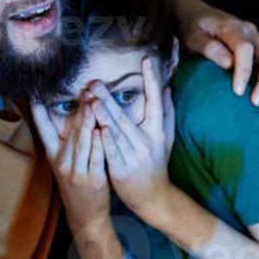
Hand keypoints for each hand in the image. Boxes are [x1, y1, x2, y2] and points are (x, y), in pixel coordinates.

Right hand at [31, 95, 110, 229]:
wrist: (86, 216)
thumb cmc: (77, 185)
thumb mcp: (65, 163)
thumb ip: (67, 141)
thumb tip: (69, 114)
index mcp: (54, 156)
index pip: (43, 130)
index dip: (38, 111)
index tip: (34, 93)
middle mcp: (63, 162)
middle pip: (69, 131)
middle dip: (77, 109)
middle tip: (83, 89)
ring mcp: (77, 172)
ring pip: (82, 142)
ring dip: (88, 121)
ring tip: (92, 103)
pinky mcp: (93, 180)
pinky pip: (96, 158)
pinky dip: (100, 143)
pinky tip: (103, 129)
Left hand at [88, 56, 174, 215]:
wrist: (154, 197)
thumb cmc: (157, 164)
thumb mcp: (166, 139)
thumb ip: (167, 113)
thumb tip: (167, 88)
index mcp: (157, 131)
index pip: (155, 101)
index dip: (152, 80)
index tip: (147, 60)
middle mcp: (146, 142)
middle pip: (127, 116)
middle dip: (110, 97)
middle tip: (95, 80)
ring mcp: (134, 156)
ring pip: (117, 132)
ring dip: (103, 114)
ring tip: (90, 98)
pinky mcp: (122, 170)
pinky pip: (112, 153)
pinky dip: (106, 141)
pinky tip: (99, 128)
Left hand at [177, 1, 258, 106]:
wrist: (197, 13)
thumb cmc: (192, 27)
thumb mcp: (192, 37)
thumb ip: (209, 48)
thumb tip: (228, 64)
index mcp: (230, 27)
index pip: (244, 48)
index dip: (244, 71)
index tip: (238, 92)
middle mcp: (249, 31)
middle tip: (256, 102)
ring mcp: (258, 37)